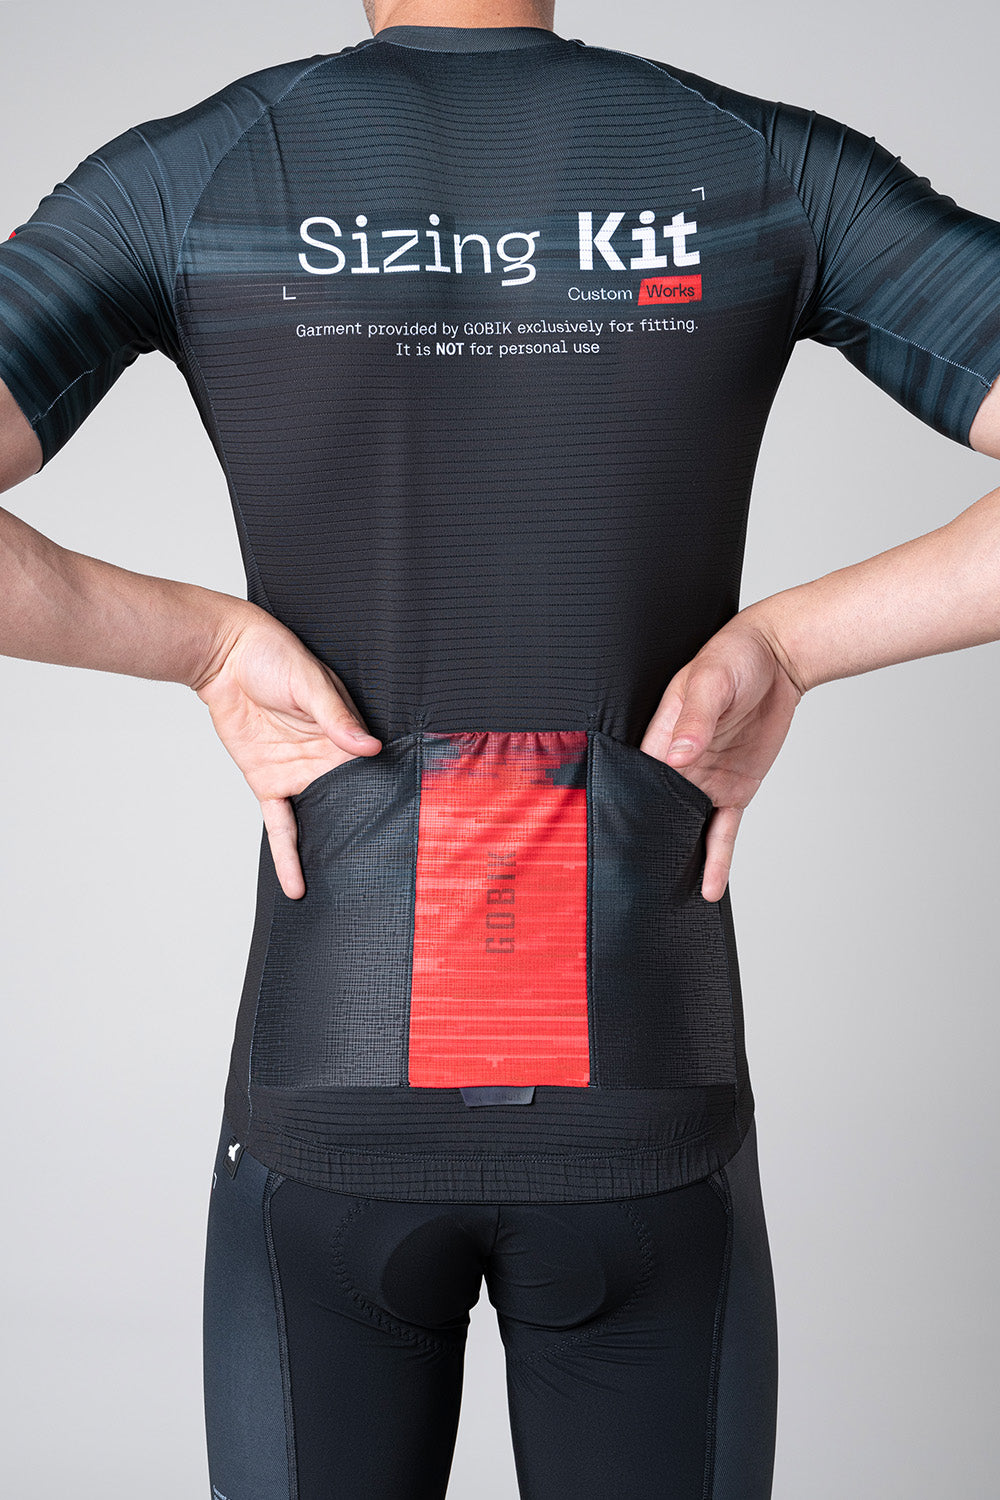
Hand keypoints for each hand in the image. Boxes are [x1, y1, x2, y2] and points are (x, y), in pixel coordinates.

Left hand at [190, 611, 380, 898]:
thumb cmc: (272, 655)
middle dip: (368, 831)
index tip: (410, 825)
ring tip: (349, 888)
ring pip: (319, 820)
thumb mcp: (309, 681)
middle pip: (351, 800)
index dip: (390, 793)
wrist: (224, 656)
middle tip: (389, 870)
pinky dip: (287, 856)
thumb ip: (336, 717)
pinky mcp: (268, 783)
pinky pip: (280, 826)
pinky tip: (296, 886)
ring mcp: (297, 773)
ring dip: (330, 851)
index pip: (374, 767)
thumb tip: (369, 747)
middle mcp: (326, 757)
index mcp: (345, 731)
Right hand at [639, 614, 803, 901]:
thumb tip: (680, 756)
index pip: (634, 781)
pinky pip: (722, 831)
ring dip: (677, 859)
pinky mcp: (734, 790)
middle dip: (643, 846)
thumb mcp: (713, 680)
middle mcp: (676, 765)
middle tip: (628, 888)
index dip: (623, 811)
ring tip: (661, 900)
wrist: (780, 658)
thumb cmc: (735, 656)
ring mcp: (704, 781)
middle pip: (654, 812)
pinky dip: (716, 858)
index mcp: (657, 737)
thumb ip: (696, 719)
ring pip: (686, 829)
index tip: (610, 845)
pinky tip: (708, 888)